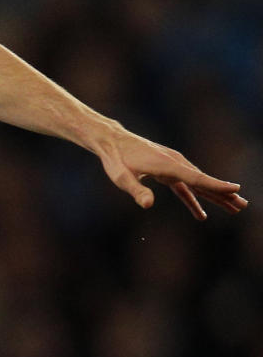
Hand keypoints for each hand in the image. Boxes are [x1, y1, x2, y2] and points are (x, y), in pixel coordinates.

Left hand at [96, 127, 247, 219]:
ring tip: (233, 208)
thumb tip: (148, 205)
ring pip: (198, 184)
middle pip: (203, 182)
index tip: (235, 190)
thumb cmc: (115, 159)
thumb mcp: (122, 177)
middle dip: (223, 194)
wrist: (112, 141)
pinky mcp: (167, 171)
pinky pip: (185, 187)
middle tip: (243, 206)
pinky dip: (194, 199)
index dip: (216, 185)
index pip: (196, 178)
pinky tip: (200, 214)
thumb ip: (136, 191)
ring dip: (214, 197)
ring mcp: (173, 166)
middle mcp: (175, 164)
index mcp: (168, 165)